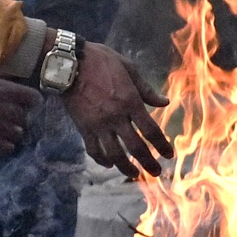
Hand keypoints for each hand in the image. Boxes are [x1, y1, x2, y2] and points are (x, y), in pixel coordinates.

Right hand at [0, 73, 38, 150]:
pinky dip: (7, 146)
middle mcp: (3, 108)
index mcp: (3, 90)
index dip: (33, 101)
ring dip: (14, 132)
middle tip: (16, 119)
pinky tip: (5, 144)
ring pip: (17, 133)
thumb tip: (11, 80)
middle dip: (21, 118)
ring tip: (9, 132)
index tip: (30, 104)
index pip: (32, 97)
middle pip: (24, 117)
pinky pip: (5, 146)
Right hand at [62, 42, 173, 178]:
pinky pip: (94, 150)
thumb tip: (165, 102)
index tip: (169, 155)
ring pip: (115, 154)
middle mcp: (116, 117)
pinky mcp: (83, 128)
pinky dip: (102, 160)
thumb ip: (146, 89)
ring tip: (134, 175)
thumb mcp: (129, 68)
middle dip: (148, 162)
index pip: (151, 130)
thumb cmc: (100, 61)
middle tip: (156, 172)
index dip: (162, 145)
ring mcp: (98, 125)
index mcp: (130, 101)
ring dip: (126, 168)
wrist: (68, 63)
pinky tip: (109, 164)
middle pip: (136, 147)